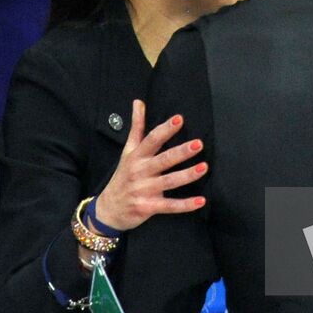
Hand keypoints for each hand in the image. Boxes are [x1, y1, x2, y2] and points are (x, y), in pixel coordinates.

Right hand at [93, 99, 206, 231]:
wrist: (107, 210)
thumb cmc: (123, 175)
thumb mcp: (128, 151)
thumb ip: (137, 127)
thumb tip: (139, 102)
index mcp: (137, 156)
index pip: (152, 139)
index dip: (165, 129)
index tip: (179, 119)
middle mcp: (140, 172)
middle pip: (163, 160)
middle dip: (181, 152)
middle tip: (199, 144)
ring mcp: (144, 190)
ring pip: (169, 181)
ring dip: (187, 175)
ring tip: (204, 167)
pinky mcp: (148, 207)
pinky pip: (169, 206)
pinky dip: (185, 205)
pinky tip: (201, 201)